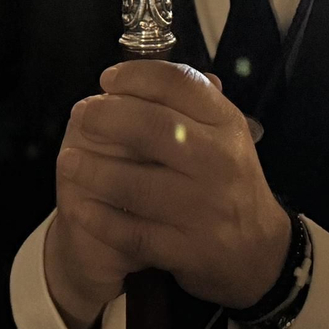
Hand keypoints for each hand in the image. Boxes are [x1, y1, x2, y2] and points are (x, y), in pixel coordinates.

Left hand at [54, 61, 290, 310]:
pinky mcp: (186, 249)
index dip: (136, 76)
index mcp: (227, 124)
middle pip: (153, 127)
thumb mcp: (225, 135)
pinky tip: (80, 206)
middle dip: (106, 118)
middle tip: (83, 115)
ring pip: (134, 184)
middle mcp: (218, 161)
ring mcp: (203, 207)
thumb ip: (188, 105)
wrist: (260, 252)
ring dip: (92, 170)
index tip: (108, 79)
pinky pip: (130, 232)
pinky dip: (99, 219)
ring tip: (69, 161)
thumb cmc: (229, 182)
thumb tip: (131, 77)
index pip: (180, 84)